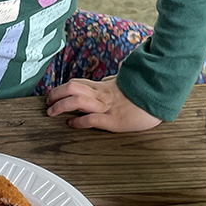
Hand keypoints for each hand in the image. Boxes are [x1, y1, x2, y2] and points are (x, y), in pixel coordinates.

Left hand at [45, 76, 161, 132]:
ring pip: (77, 99)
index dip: (61, 88)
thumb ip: (111, 85)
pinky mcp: (113, 120)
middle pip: (72, 87)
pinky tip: (71, 123)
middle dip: (56, 94)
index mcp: (104, 87)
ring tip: (52, 112)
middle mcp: (102, 95)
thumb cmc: (143, 94)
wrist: (159, 98)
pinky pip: (91, 118)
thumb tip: (104, 81)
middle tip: (47, 102)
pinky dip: (78, 121)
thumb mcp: (124, 86)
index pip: (77, 83)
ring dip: (61, 105)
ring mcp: (106, 107)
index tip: (52, 94)